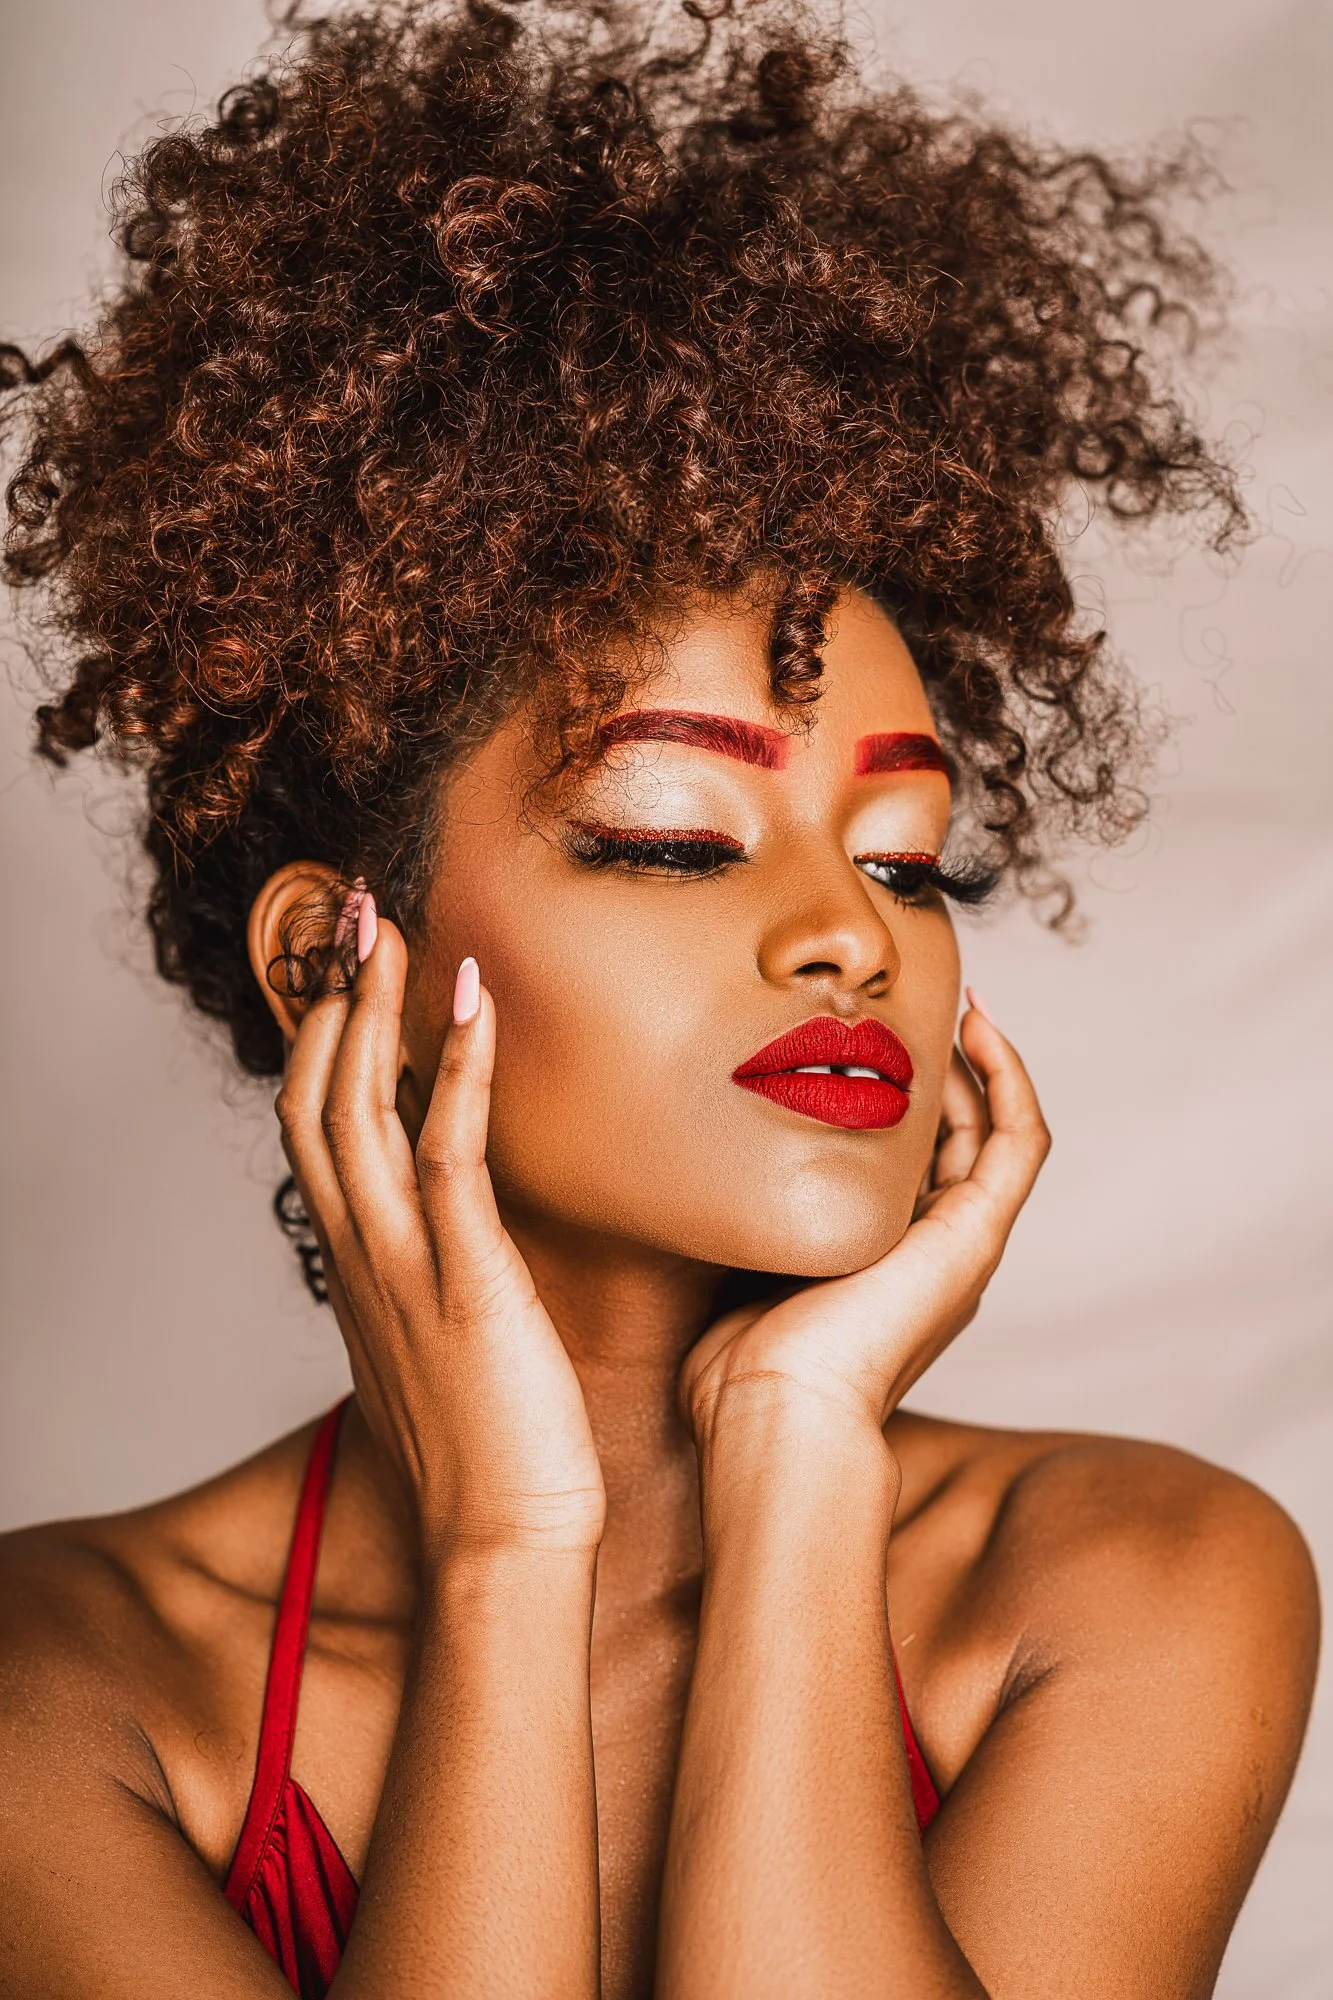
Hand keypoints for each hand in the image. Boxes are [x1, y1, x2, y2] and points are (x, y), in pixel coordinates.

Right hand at [275, 899, 605, 1558]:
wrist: (502, 1546)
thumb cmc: (490, 1454)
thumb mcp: (441, 1349)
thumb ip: (436, 1283)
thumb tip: (463, 1248)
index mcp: (357, 1269)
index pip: (314, 1131)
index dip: (322, 1043)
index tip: (350, 971)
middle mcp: (361, 1258)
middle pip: (313, 1101)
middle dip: (329, 1000)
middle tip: (355, 915)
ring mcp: (403, 1269)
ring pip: (356, 1112)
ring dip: (371, 1012)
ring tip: (391, 931)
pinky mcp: (464, 1282)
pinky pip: (447, 1153)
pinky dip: (454, 1069)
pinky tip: (473, 1001)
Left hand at [679, 994, 1049, 1448]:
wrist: (774, 1412)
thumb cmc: (738, 1367)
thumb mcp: (735, 1265)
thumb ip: (735, 1220)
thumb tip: (687, 1165)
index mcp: (880, 1261)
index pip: (906, 1165)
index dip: (898, 1101)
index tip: (864, 1041)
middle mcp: (929, 1251)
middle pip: (954, 1141)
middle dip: (939, 1072)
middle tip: (909, 1008)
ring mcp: (959, 1243)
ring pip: (993, 1133)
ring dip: (978, 1064)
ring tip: (952, 1004)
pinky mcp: (976, 1234)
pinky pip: (1020, 1140)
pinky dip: (1009, 1078)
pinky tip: (976, 1026)